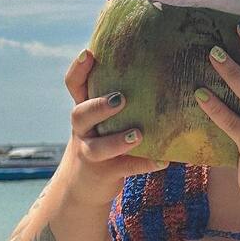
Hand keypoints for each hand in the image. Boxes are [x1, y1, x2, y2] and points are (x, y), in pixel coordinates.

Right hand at [61, 49, 168, 206]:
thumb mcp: (104, 121)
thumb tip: (159, 66)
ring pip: (98, 147)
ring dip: (118, 140)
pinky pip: (124, 168)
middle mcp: (83, 131)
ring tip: (138, 134)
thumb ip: (120, 101)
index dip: (78, 70)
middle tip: (121, 98)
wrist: (82, 187)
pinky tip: (164, 160)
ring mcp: (91, 153)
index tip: (88, 53)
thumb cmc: (104, 142)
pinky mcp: (104, 173)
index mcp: (85, 112)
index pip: (74, 86)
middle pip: (81, 115)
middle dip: (99, 106)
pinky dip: (144, 164)